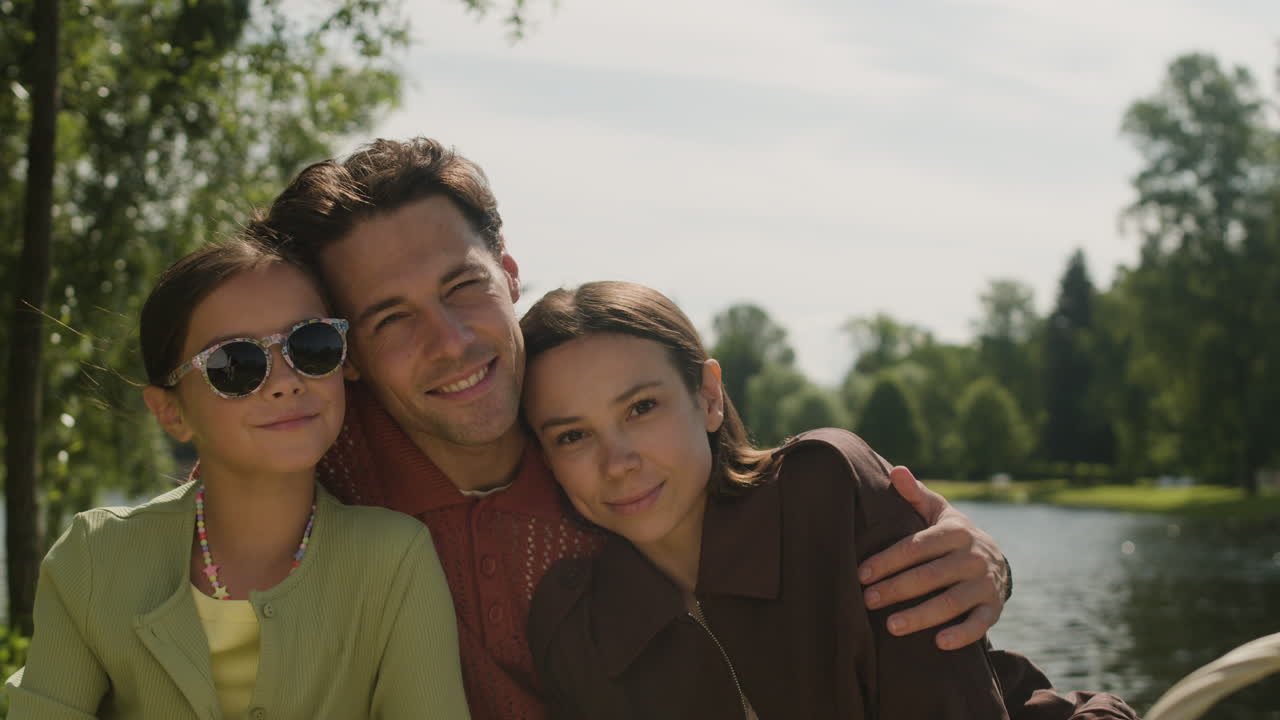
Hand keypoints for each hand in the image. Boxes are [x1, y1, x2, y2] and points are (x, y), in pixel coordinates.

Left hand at [857, 466, 1009, 649]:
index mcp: (954, 531)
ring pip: (951, 602)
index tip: (861, 574)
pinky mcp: (994, 608)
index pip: (916, 547)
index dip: (887, 561)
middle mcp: (972, 557)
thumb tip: (896, 471)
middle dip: (896, 589)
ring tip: (891, 627)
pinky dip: (962, 634)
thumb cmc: (951, 535)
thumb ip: (914, 494)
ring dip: (921, 615)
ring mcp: (984, 583)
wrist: (995, 558)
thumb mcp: (937, 511)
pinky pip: (979, 624)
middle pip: (929, 576)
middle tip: (866, 601)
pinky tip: (939, 643)